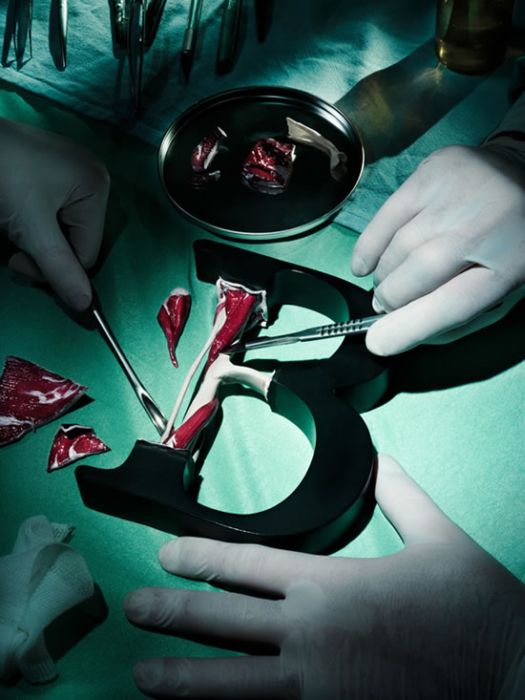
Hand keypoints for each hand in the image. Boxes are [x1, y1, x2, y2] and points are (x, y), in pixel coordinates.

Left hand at [0, 119, 109, 309]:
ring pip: (63, 227)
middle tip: (14, 247)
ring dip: (37, 238)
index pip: (87, 252)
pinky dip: (35, 219)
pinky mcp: (54, 167)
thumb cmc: (3, 178)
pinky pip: (55, 209)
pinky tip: (16, 210)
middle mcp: (94, 176)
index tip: (20, 261)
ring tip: (11, 224)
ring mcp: (74, 169)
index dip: (55, 266)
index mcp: (98, 188)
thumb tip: (86, 306)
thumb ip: (60, 269)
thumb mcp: (32, 230)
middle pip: (77, 239)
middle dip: (44, 251)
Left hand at [124, 454, 524, 698]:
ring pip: (231, 682)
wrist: (514, 676)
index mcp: (333, 584)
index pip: (249, 563)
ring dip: (183, 679)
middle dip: (173, 613)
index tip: (166, 553)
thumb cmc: (476, 608)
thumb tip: (382, 457)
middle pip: (224, 621)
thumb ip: (403, 494)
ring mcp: (318, 686)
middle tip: (133, 608)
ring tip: (144, 676)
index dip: (201, 555)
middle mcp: (313, 633)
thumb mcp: (440, 538)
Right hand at [351, 144, 524, 354]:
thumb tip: (389, 335)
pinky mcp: (434, 171)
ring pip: (399, 247)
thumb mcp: (499, 288)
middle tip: (385, 305)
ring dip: (384, 275)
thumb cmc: (507, 244)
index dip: (411, 326)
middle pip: (419, 274)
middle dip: (392, 298)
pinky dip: (369, 246)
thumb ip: (453, 317)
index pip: (455, 304)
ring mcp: (458, 193)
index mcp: (514, 263)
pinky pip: (386, 218)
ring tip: (386, 283)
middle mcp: (487, 223)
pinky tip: (365, 264)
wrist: (524, 174)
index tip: (378, 342)